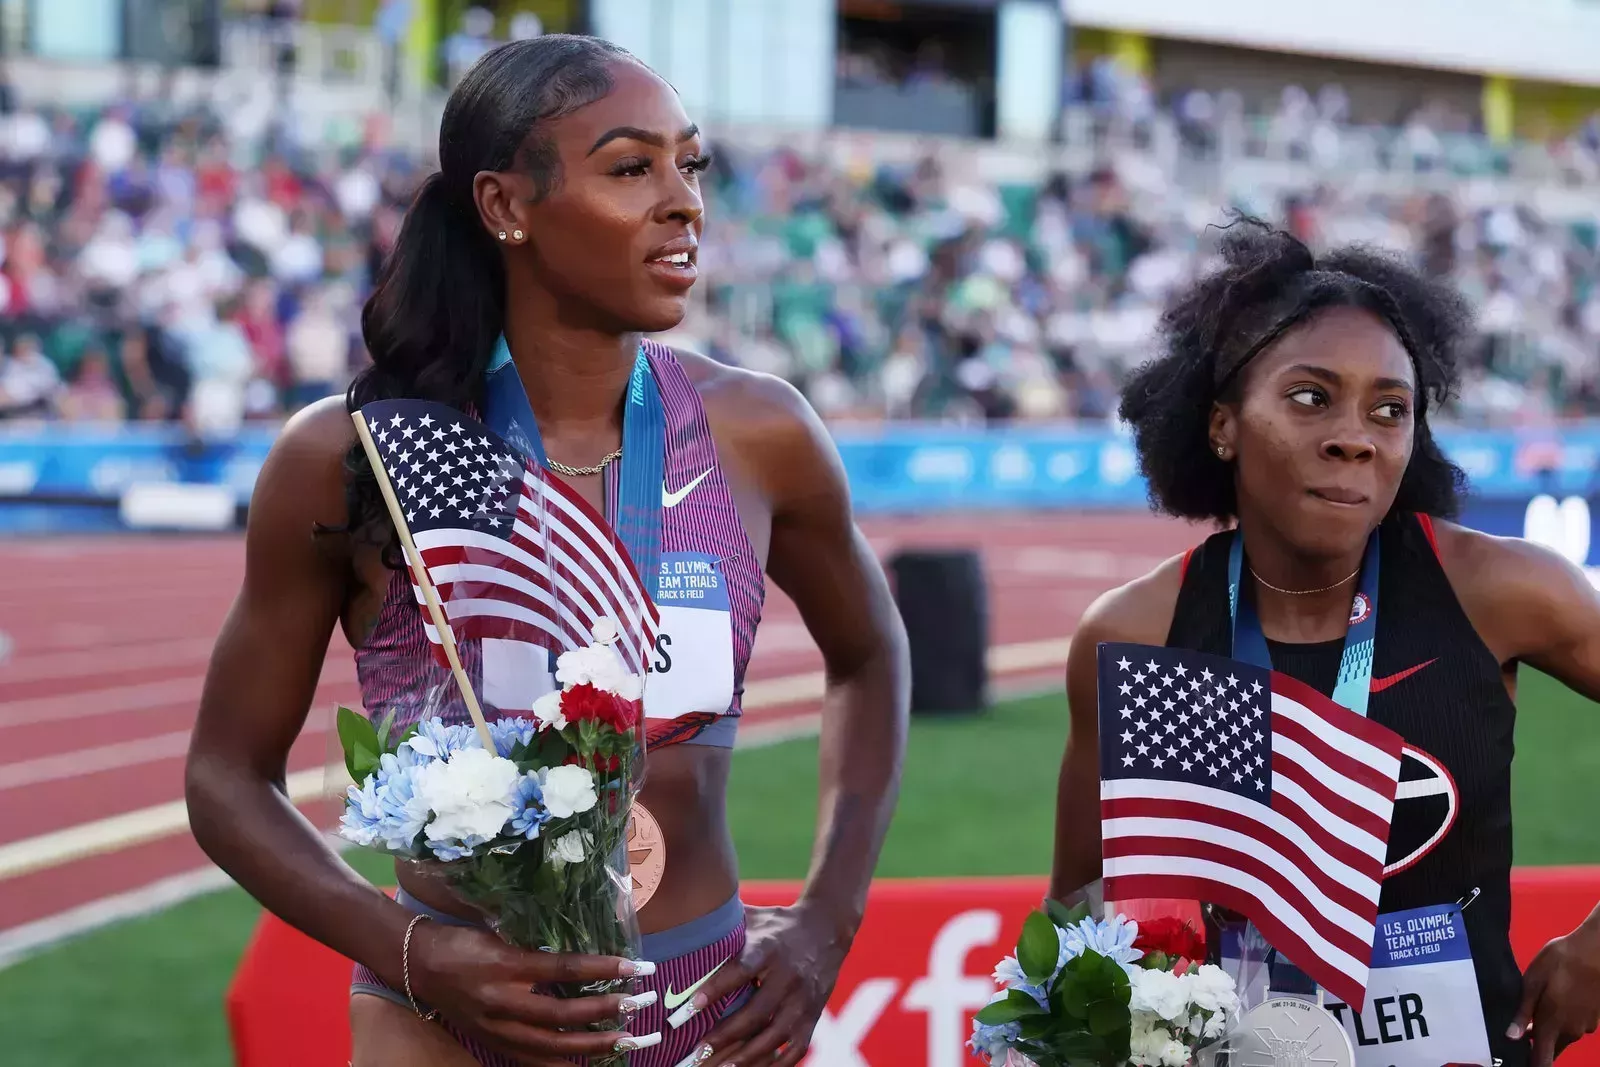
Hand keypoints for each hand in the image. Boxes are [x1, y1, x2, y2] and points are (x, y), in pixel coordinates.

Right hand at [409, 921, 661, 1065]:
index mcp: (507, 965)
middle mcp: (503, 1001)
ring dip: (596, 1044)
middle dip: (609, 1011)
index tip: (638, 967)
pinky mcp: (493, 1042)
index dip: (604, 969)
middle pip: (565, 1014)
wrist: (418, 965)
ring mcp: (497, 1028)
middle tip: (643, 1002)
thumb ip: (540, 947)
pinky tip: (592, 1061)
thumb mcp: (501, 933)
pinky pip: (534, 1059)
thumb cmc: (462, 940)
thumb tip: (587, 951)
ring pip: (554, 1045)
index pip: (565, 968)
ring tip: (630, 1038)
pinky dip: (564, 1062)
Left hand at [681, 903, 853, 1066]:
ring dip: (747, 1056)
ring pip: (776, 1035)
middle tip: (696, 1053)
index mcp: (770, 947)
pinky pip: (796, 1047)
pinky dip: (776, 1064)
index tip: (689, 1008)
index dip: (716, 989)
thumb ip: (725, 927)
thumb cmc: (779, 923)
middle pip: (757, 1012)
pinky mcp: (813, 1016)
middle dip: (725, 1036)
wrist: (828, 927)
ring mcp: (804, 999)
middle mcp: (789, 976)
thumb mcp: (754, 918)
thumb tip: (684, 925)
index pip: (742, 969)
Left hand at [1508, 922, 1599, 1065]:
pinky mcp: (1595, 1016)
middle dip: (1539, 1043)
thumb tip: (1511, 1037)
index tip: (1520, 1061)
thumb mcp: (1532, 981)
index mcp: (1553, 1024)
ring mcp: (1586, 1025)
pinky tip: (1557, 1000)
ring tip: (1538, 1007)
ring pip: (1564, 1036)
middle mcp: (1572, 1031)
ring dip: (1551, 1029)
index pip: (1542, 1059)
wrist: (1595, 950)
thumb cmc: (1560, 962)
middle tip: (1523, 1029)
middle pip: (1553, 1048)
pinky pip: (1575, 1025)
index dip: (1531, 1064)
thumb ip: (1523, 1012)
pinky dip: (1564, 1019)